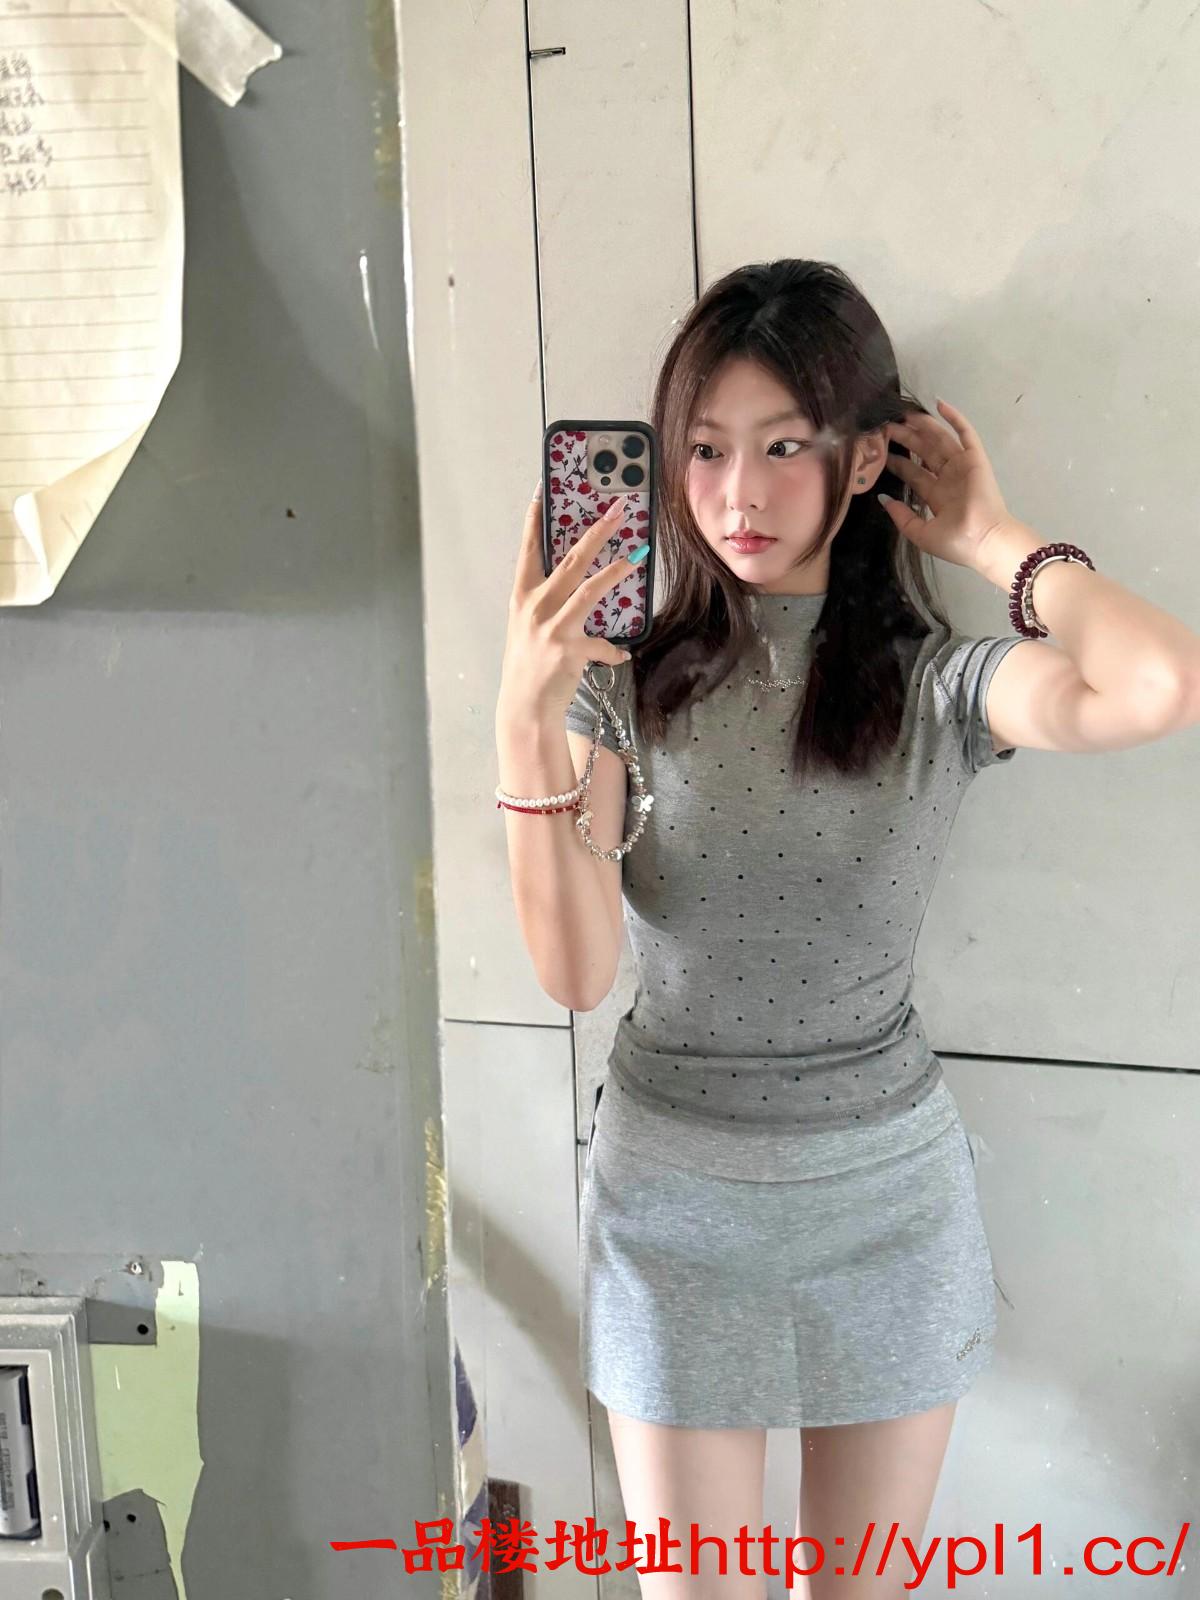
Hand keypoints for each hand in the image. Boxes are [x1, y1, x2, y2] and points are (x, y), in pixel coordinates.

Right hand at [499, 483, 635, 724]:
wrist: (524, 705)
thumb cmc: (528, 663)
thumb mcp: (528, 625)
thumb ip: (547, 600)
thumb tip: (576, 578)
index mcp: (522, 595)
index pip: (528, 550)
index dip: (535, 521)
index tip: (542, 491)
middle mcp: (534, 606)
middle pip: (570, 560)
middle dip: (597, 532)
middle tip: (618, 511)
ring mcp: (551, 627)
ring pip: (589, 590)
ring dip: (616, 571)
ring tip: (637, 556)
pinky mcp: (568, 650)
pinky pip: (602, 645)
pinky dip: (614, 650)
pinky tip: (621, 655)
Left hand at [879, 398, 1014, 571]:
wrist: (983, 540)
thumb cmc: (955, 542)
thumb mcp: (920, 533)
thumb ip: (902, 516)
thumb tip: (883, 499)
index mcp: (938, 497)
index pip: (914, 474)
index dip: (897, 462)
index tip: (880, 451)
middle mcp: (949, 479)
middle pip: (924, 453)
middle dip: (907, 439)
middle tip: (888, 426)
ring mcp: (963, 467)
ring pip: (940, 440)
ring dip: (924, 426)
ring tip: (905, 414)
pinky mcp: (976, 459)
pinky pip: (965, 434)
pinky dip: (954, 418)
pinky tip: (939, 404)